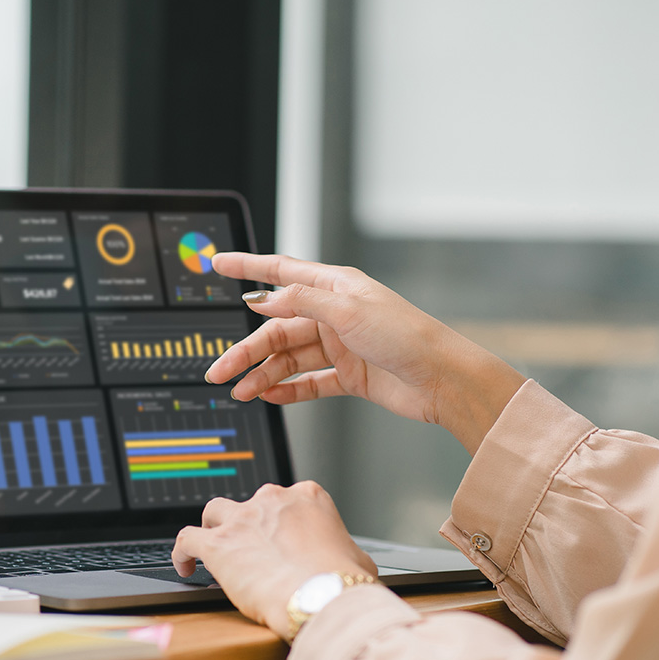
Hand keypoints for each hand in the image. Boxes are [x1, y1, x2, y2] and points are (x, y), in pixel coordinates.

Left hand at [171, 481, 377, 638]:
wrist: (320, 596)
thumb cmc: (342, 581)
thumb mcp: (358, 559)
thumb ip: (348, 552)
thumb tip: (352, 563)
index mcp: (308, 497)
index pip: (287, 501)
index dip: (281, 523)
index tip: (281, 543)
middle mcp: (272, 500)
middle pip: (252, 504)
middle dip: (251, 525)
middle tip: (254, 551)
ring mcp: (242, 519)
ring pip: (215, 511)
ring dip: (213, 527)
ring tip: (214, 547)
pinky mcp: (218, 544)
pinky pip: (186, 538)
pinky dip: (182, 552)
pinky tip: (185, 566)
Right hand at [207, 252, 524, 453]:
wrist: (442, 380)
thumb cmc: (406, 336)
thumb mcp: (347, 311)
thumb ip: (300, 301)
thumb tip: (261, 298)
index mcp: (335, 287)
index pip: (280, 272)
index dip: (246, 267)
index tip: (217, 263)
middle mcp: (335, 314)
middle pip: (277, 328)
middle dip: (246, 350)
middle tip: (220, 370)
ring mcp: (341, 346)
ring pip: (290, 359)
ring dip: (263, 374)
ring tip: (243, 391)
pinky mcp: (349, 375)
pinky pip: (309, 382)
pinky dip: (288, 390)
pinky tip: (269, 395)